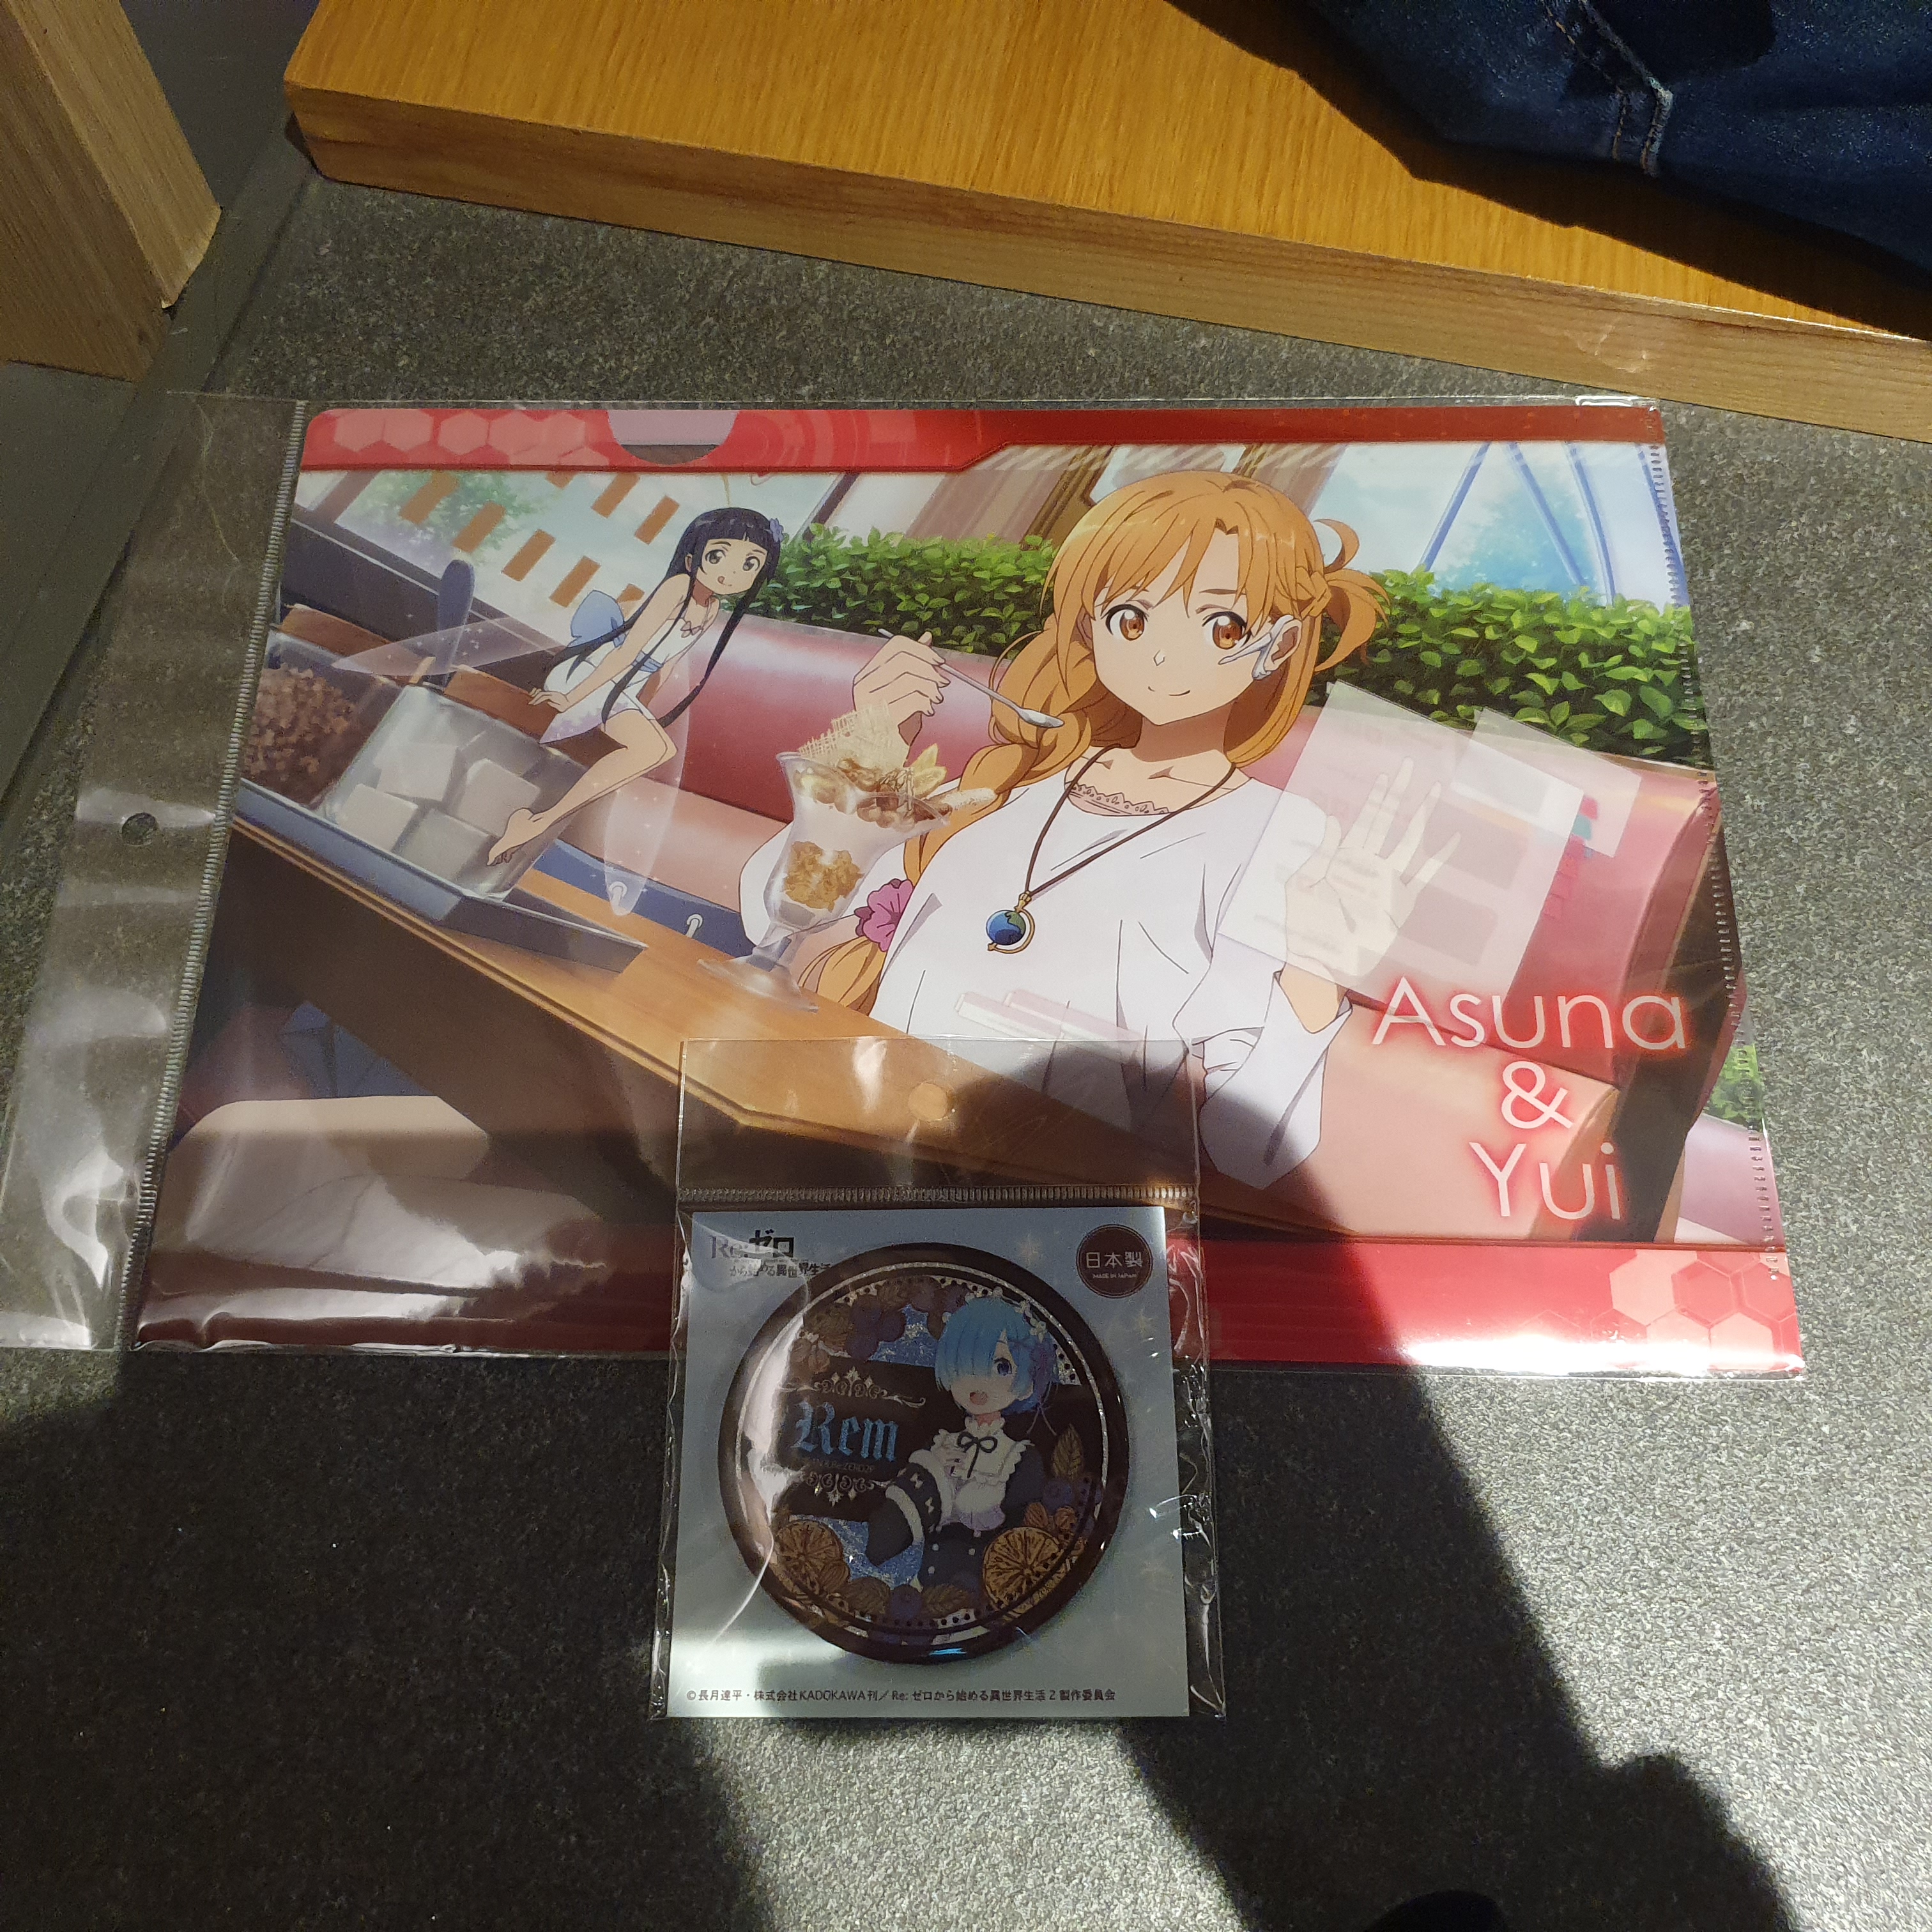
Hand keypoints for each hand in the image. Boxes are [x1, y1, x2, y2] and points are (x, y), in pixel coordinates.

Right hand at [528, 686, 570, 709]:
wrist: (569, 700)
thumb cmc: (565, 705)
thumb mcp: (562, 707)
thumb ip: (555, 705)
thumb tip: (548, 702)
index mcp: (553, 696)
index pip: (543, 697)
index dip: (537, 700)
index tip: (533, 704)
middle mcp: (551, 693)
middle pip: (540, 694)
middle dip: (534, 699)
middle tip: (529, 704)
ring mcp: (550, 693)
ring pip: (540, 693)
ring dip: (535, 697)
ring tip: (530, 702)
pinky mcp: (549, 694)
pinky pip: (541, 694)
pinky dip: (537, 696)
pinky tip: (534, 700)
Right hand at [855, 631, 947, 744]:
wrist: (883, 755)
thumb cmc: (896, 720)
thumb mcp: (905, 689)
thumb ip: (913, 663)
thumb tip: (927, 636)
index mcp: (867, 673)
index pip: (896, 646)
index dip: (921, 649)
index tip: (940, 661)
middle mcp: (864, 685)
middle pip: (904, 660)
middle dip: (930, 669)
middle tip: (944, 681)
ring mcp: (870, 702)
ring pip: (910, 680)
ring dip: (930, 688)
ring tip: (937, 698)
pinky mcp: (880, 718)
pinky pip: (912, 700)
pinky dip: (926, 702)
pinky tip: (929, 710)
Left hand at [1281, 759, 1458, 986]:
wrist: (1318, 965)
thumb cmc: (1304, 928)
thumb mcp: (1302, 886)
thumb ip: (1320, 853)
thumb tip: (1332, 818)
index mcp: (1342, 860)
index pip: (1362, 821)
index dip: (1374, 798)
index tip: (1385, 776)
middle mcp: (1368, 867)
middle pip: (1386, 823)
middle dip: (1398, 795)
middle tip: (1409, 767)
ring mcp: (1385, 884)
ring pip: (1407, 842)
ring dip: (1419, 817)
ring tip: (1433, 793)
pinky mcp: (1399, 904)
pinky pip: (1422, 877)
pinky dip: (1438, 859)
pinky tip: (1452, 840)